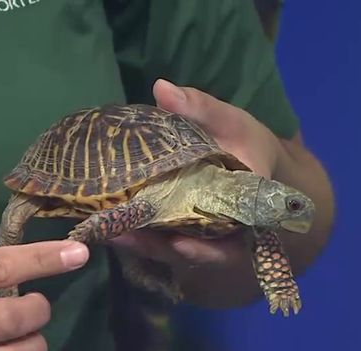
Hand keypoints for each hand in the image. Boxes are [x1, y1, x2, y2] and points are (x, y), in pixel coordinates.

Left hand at [110, 79, 288, 275]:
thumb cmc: (247, 143)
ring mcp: (201, 237)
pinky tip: (108, 225)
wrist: (252, 161)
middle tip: (125, 235)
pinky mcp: (181, 233)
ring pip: (170, 250)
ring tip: (109, 231)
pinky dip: (136, 235)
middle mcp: (225, 234)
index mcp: (246, 211)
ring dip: (140, 244)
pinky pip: (159, 241)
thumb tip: (162, 88)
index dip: (205, 249)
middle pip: (192, 252)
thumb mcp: (231, 122)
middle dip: (159, 247)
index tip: (180, 244)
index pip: (229, 241)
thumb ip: (201, 109)